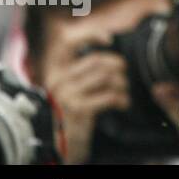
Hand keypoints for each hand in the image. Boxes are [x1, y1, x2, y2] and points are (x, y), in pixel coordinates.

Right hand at [40, 23, 130, 163]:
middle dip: (117, 64)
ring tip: (124, 91)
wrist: (55, 144)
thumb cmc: (68, 111)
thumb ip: (81, 70)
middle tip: (123, 72)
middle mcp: (58, 80)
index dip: (91, 35)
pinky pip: (110, 96)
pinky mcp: (78, 109)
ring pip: (106, 76)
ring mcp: (67, 95)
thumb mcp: (69, 87)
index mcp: (54, 70)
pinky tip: (124, 103)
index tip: (109, 40)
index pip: (69, 42)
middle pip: (97, 60)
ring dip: (122, 83)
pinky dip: (122, 99)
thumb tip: (110, 48)